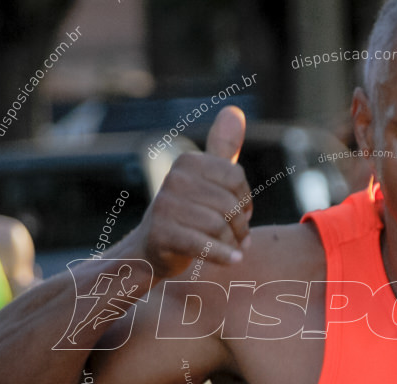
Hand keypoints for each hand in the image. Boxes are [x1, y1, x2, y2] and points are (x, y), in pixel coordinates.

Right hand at [132, 106, 252, 279]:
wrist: (151, 250)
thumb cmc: (187, 213)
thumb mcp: (205, 178)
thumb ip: (222, 148)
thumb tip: (235, 110)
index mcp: (188, 161)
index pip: (236, 178)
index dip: (245, 200)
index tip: (241, 213)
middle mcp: (174, 179)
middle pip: (230, 204)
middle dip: (240, 226)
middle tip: (238, 237)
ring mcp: (166, 205)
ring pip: (220, 226)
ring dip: (232, 242)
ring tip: (232, 249)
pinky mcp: (163, 233)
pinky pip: (206, 244)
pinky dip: (224, 255)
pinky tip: (233, 260)